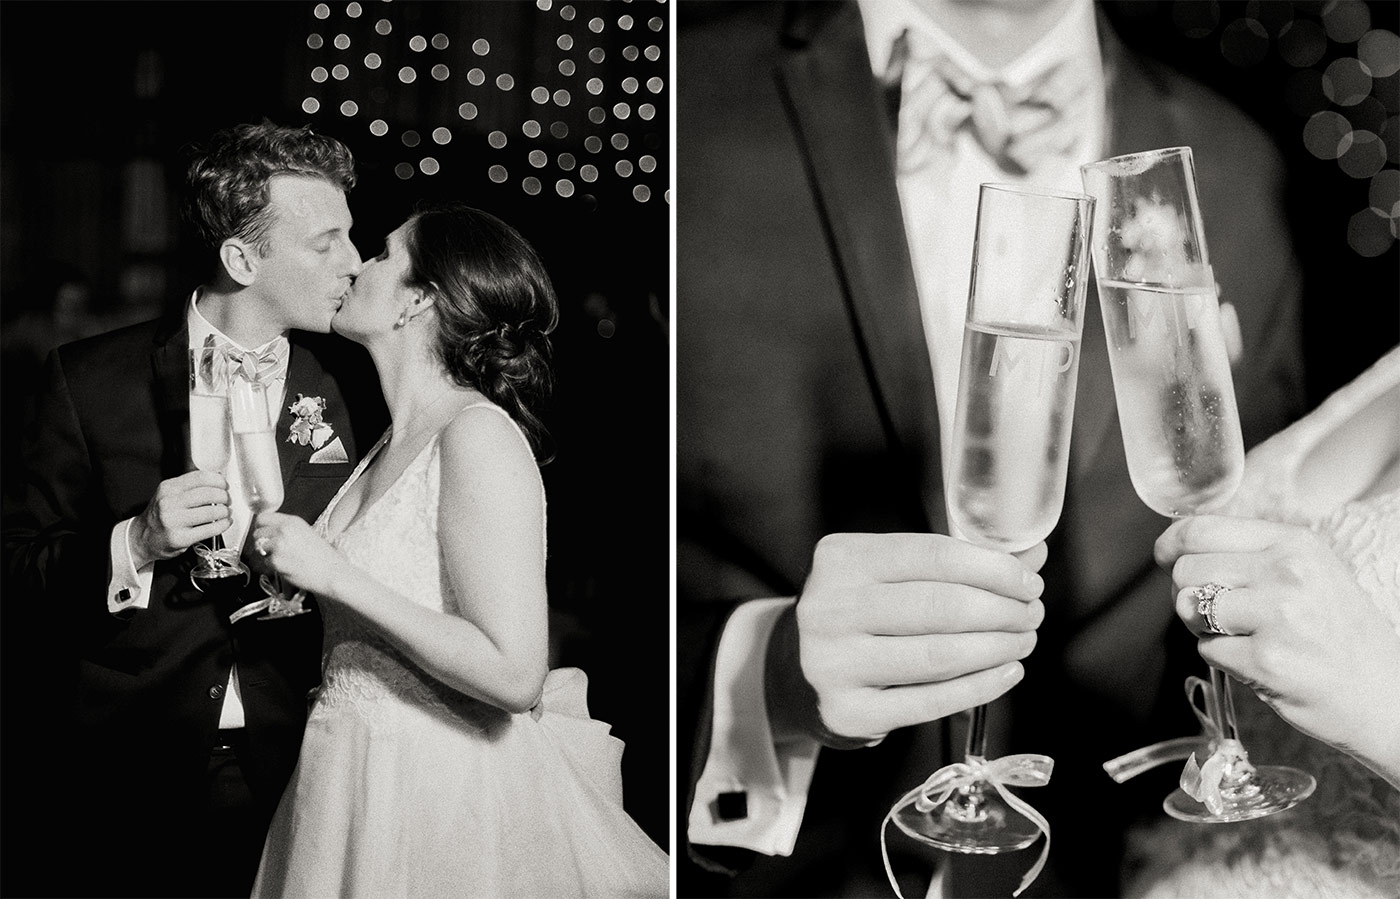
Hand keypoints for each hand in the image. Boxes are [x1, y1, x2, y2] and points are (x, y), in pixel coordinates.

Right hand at [128, 470, 230, 567]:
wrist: (142, 538)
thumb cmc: (160, 516)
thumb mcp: (168, 495)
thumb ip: (189, 486)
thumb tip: (217, 480)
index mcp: (168, 488)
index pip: (200, 477)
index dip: (218, 481)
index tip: (224, 485)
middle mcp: (169, 503)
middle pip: (208, 494)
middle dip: (224, 496)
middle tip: (227, 500)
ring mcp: (174, 521)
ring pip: (211, 511)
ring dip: (225, 511)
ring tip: (226, 512)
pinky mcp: (180, 538)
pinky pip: (210, 529)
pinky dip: (223, 525)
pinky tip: (224, 523)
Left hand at [249, 511, 343, 596]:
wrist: (331, 572)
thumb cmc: (324, 556)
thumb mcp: (307, 532)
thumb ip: (288, 529)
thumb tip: (272, 530)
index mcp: (292, 521)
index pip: (263, 518)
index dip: (261, 526)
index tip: (263, 531)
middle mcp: (283, 531)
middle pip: (257, 533)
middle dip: (262, 541)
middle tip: (274, 548)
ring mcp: (278, 546)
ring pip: (260, 549)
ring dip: (268, 554)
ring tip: (286, 558)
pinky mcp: (275, 561)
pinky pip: (266, 562)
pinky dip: (274, 566)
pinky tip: (288, 566)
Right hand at [767, 533, 1045, 747]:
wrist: (798, 669)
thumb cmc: (858, 613)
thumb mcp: (889, 574)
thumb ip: (953, 563)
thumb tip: (1028, 558)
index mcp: (842, 559)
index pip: (935, 556)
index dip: (993, 569)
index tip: (1029, 582)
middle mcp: (830, 608)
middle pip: (941, 606)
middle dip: (1002, 610)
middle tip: (1030, 615)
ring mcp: (834, 663)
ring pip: (938, 656)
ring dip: (996, 648)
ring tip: (1022, 642)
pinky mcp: (847, 711)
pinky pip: (928, 702)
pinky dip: (979, 688)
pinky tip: (1006, 674)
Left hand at [1157, 515, 1399, 785]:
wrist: (1386, 693)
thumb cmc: (1339, 633)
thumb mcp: (1309, 572)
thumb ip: (1251, 554)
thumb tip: (1181, 548)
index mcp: (1293, 544)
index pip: (1202, 529)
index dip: (1171, 544)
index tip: (1165, 557)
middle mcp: (1286, 573)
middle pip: (1187, 570)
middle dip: (1188, 593)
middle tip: (1219, 612)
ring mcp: (1277, 616)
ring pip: (1189, 609)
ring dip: (1203, 627)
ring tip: (1242, 635)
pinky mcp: (1267, 660)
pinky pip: (1207, 650)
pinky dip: (1222, 658)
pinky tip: (1257, 661)